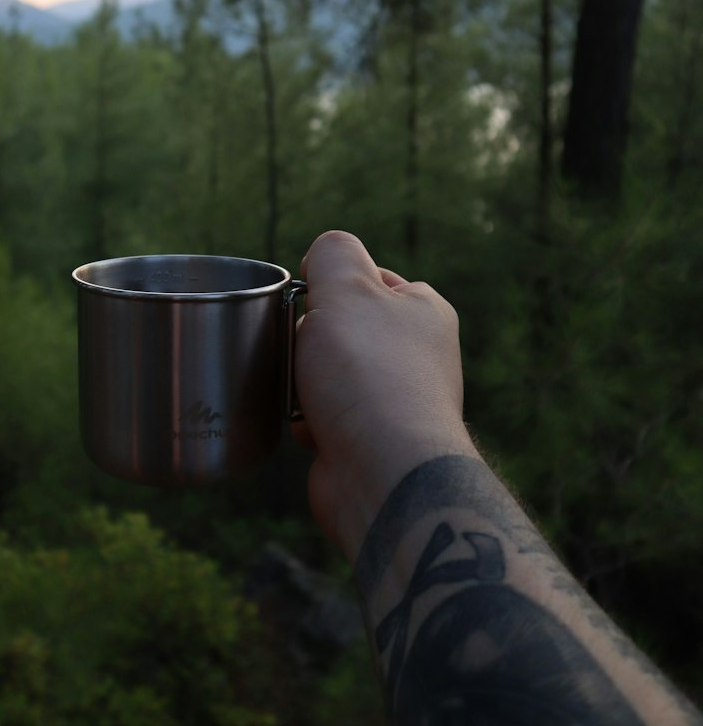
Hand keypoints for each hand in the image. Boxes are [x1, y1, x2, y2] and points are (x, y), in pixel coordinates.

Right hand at [294, 230, 475, 561]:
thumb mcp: (346, 288)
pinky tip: (306, 426)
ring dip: (302, 380)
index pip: (369, 278)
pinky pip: (321, 415)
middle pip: (340, 326)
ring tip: (302, 392)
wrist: (382, 472)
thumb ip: (333, 253)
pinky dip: (305, 419)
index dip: (331, 285)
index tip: (311, 301)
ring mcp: (393, 401)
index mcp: (423, 311)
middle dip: (309, 337)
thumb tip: (322, 257)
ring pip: (324, 371)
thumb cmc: (367, 375)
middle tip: (302, 350)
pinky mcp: (367, 440)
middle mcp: (416, 355)